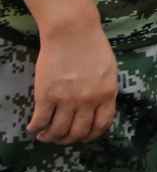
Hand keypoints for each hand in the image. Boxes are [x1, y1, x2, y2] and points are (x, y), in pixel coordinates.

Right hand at [26, 27, 114, 144]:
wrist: (72, 31)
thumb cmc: (92, 46)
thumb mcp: (109, 71)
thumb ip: (105, 91)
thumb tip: (99, 109)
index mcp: (107, 94)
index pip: (101, 125)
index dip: (90, 135)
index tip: (82, 137)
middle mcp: (88, 101)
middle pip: (78, 132)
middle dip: (68, 139)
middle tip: (60, 138)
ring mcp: (67, 99)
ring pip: (58, 130)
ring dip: (50, 137)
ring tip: (45, 135)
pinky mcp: (46, 95)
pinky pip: (40, 120)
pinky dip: (35, 128)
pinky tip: (32, 128)